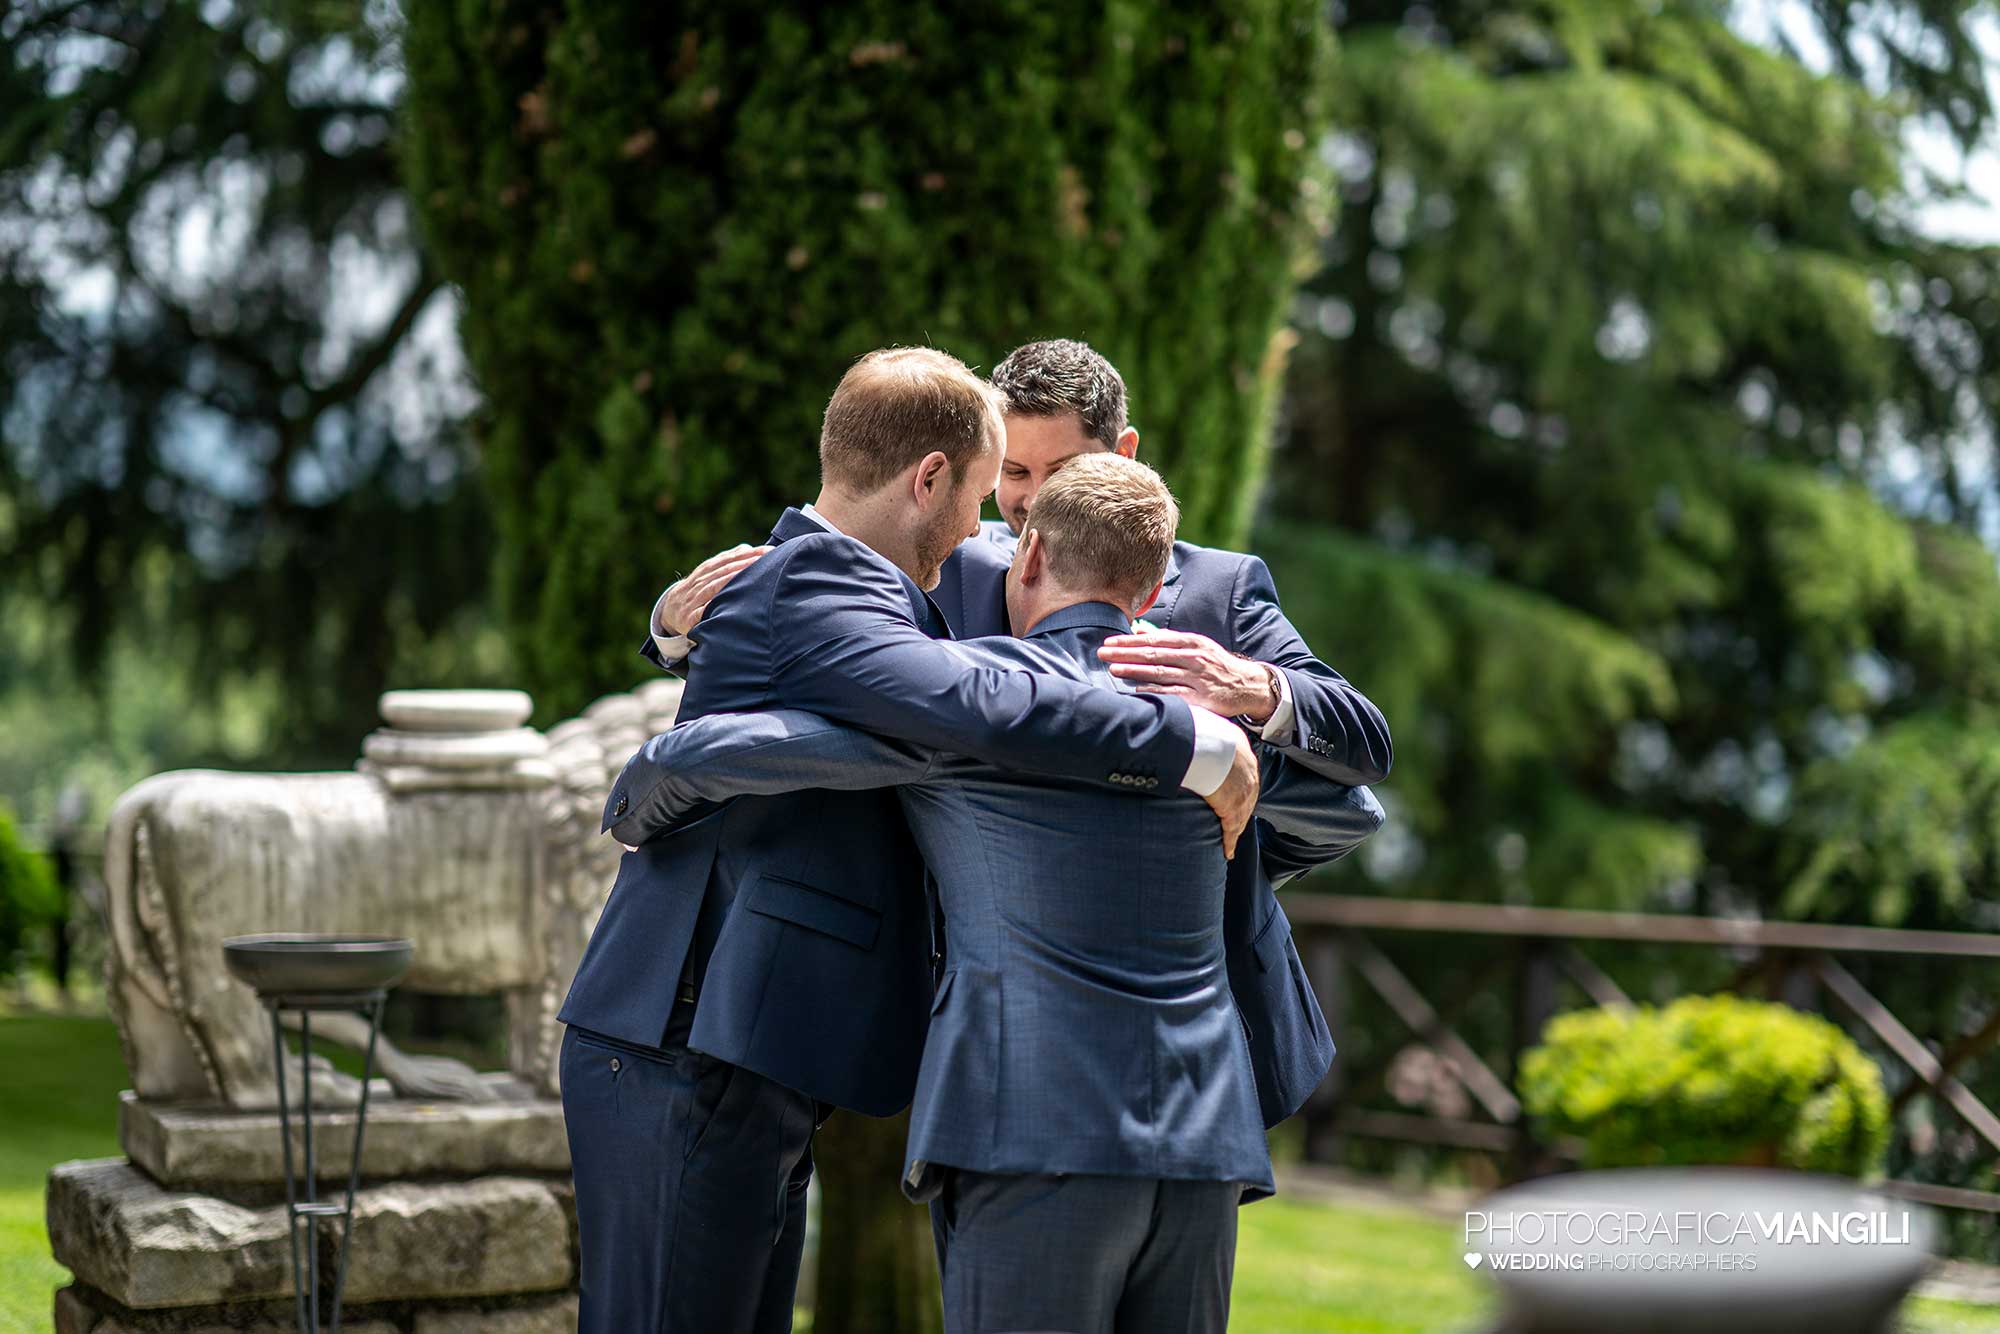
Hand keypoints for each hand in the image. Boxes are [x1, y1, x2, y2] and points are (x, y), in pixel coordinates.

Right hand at [658, 544, 772, 635]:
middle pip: (724, 570)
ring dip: (733, 580)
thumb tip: (747, 548)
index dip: (749, 554)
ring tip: (753, 576)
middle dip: (746, 564)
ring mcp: (693, 599)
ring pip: (714, 587)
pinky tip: (726, 604)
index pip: (729, 559)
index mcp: (706, 570)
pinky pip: (701, 612)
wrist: (669, 610)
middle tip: (767, 561)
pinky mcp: (689, 618)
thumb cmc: (697, 591)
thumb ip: (727, 561)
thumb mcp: (708, 574)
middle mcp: (700, 582)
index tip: (770, 552)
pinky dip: (712, 607)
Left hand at [1099, 628, 1278, 721]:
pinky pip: (1174, 694)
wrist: (1246, 685)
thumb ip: (1169, 640)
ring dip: (1135, 670)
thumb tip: (1139, 632)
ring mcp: (1197, 678)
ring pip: (1160, 672)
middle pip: (1153, 654)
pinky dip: (1154, 691)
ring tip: (1113, 669)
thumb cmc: (1215, 664)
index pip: (1154, 640)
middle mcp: (1193, 657)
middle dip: (1125, 653)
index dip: (1130, 641)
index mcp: (1191, 642)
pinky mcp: (1201, 697)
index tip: (1109, 642)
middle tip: (1102, 653)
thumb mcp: (1196, 646)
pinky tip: (1137, 689)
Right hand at [1201, 725, 1259, 859]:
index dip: (1235, 779)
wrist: (1200, 741)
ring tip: (1229, 839)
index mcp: (1237, 744)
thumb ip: (1191, 723)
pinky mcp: (1232, 806)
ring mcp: (1242, 788)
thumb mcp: (1195, 719)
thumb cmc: (1190, 727)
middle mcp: (1246, 767)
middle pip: (1246, 791)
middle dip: (1240, 805)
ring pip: (1241, 812)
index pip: (1240, 766)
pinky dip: (1230, 840)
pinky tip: (1228, 850)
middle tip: (1231, 818)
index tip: (1228, 787)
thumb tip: (1176, 719)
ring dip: (1235, 827)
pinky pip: (1232, 828)